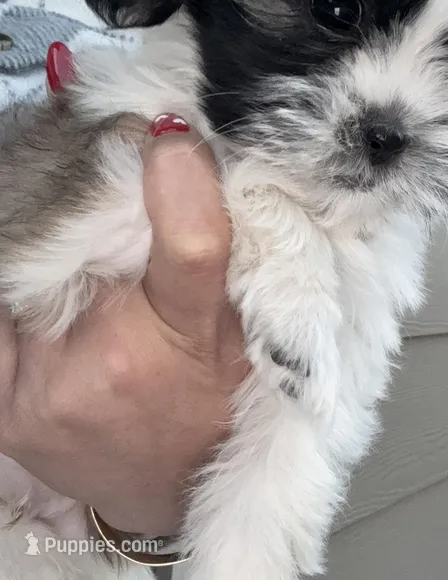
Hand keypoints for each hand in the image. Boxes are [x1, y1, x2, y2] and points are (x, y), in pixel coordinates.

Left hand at [0, 119, 247, 535]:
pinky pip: (4, 308)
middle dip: (103, 198)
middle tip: (120, 176)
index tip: (172, 137)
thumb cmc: (217, 401)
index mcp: (190, 346)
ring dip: (58, 239)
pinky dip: (23, 279)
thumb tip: (205, 160)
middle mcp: (108, 365)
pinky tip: (52, 283)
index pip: (191, 247)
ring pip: (39, 267)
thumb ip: (230, 251)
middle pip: (93, 239)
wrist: (166, 484)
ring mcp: (42, 386)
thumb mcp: (248, 332)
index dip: (181, 179)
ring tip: (89, 245)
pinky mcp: (1, 403)